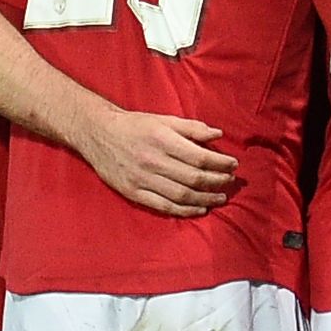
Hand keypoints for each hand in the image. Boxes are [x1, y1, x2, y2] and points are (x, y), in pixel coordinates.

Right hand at [75, 103, 235, 216]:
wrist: (98, 133)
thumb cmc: (134, 125)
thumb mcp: (163, 119)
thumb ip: (191, 128)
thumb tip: (218, 135)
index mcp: (162, 140)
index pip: (199, 157)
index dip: (220, 163)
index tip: (233, 165)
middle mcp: (153, 161)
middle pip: (193, 178)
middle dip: (217, 181)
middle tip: (230, 182)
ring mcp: (142, 179)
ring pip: (181, 195)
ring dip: (205, 198)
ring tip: (220, 197)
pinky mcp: (133, 192)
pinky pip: (163, 206)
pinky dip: (184, 210)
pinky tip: (200, 209)